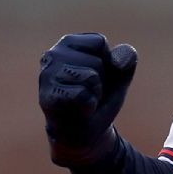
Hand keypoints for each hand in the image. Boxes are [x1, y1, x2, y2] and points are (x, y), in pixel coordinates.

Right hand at [38, 32, 137, 165]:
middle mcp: (52, 55)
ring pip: (91, 78)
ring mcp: (46, 76)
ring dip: (95, 93)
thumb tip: (120, 58)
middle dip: (101, 80)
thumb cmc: (100, 97)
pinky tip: (79, 110)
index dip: (107, 62)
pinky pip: (82, 96)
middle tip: (88, 92)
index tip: (97, 75)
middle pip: (97, 62)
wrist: (87, 132)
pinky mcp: (47, 97)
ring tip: (83, 100)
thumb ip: (126, 59)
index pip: (99, 42)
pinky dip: (89, 106)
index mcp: (68, 43)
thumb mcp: (119, 75)